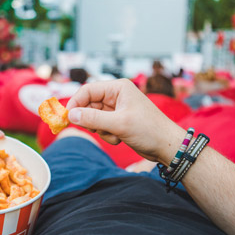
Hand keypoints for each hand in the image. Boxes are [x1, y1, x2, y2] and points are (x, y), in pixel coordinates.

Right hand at [66, 79, 184, 162]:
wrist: (167, 146)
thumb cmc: (149, 130)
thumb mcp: (119, 124)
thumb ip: (93, 119)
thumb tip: (70, 115)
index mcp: (118, 88)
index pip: (88, 90)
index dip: (76, 103)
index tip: (67, 118)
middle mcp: (117, 96)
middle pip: (89, 105)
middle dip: (91, 120)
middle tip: (95, 130)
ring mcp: (117, 109)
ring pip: (94, 118)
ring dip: (101, 130)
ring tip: (115, 135)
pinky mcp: (118, 122)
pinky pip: (102, 127)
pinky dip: (107, 134)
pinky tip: (120, 138)